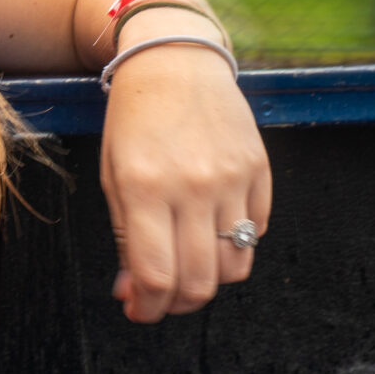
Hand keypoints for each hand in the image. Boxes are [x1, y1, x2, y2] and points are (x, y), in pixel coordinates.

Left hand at [99, 43, 270, 322]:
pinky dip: (236, 243)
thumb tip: (137, 294)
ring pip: (235, 267)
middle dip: (178, 304)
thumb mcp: (114, 176)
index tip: (139, 311)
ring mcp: (232, 178)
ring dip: (210, 280)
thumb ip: (127, 238)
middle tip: (163, 297)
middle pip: (200, 282)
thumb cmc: (135, 121)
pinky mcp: (259, 170)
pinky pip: (257, 232)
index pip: (156, 275)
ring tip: (189, 264)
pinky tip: (213, 226)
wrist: (176, 62)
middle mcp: (192, 186)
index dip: (148, 307)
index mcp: (144, 187)